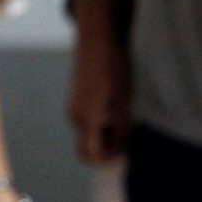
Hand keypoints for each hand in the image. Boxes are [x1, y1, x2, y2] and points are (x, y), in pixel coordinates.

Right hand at [69, 32, 132, 165]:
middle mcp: (74, 116)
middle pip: (88, 146)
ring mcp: (72, 107)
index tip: (125, 154)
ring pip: (88, 133)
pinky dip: (101, 122)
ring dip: (106, 133)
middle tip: (129, 134)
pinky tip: (115, 105)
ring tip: (124, 115)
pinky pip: (86, 120)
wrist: (97, 40)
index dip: (107, 161)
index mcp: (86, 119)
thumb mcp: (124, 102)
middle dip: (108, 147)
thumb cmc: (114, 69)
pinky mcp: (75, 98)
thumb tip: (122, 151)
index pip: (89, 155)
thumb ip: (121, 129)